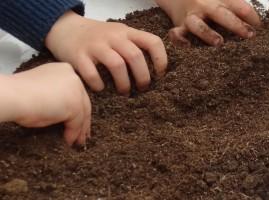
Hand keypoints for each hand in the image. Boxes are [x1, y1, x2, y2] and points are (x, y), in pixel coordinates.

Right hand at [9, 63, 90, 145]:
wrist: (11, 96)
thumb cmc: (19, 95)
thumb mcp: (43, 92)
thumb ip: (57, 97)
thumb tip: (64, 114)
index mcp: (63, 70)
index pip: (75, 91)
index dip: (77, 106)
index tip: (78, 119)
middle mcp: (73, 77)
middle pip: (83, 101)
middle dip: (83, 119)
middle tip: (82, 134)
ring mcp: (76, 90)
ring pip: (82, 113)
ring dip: (80, 129)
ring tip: (77, 141)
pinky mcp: (75, 104)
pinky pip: (76, 122)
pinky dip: (73, 133)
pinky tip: (68, 140)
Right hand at [46, 11, 167, 94]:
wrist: (64, 28)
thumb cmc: (97, 37)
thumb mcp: (118, 34)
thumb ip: (133, 46)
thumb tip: (155, 72)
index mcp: (126, 32)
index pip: (153, 41)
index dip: (161, 59)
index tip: (160, 74)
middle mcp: (113, 36)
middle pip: (135, 56)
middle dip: (142, 76)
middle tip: (142, 88)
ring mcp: (95, 45)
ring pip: (117, 64)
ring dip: (124, 83)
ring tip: (124, 92)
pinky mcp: (78, 55)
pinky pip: (92, 73)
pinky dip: (99, 84)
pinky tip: (101, 89)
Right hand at [156, 0, 260, 45]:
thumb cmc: (208, 1)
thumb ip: (238, 7)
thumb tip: (259, 22)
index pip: (240, 6)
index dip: (252, 16)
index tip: (260, 28)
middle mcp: (206, 7)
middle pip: (221, 14)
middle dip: (235, 24)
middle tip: (249, 35)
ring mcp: (192, 17)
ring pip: (197, 24)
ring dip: (208, 33)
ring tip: (219, 42)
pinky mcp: (179, 26)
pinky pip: (175, 34)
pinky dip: (179, 40)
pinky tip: (188, 47)